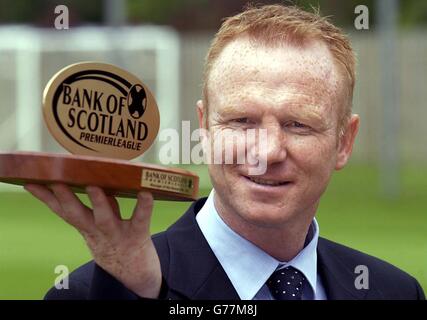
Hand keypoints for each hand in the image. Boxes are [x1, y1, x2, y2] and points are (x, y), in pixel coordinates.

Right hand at [24, 183, 161, 298]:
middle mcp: (98, 232)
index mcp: (87, 228)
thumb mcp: (101, 227)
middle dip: (64, 198)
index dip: (45, 198)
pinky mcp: (138, 235)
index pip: (62, 211)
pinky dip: (143, 206)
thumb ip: (100, 206)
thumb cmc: (117, 244)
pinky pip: (140, 219)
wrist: (136, 275)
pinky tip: (145, 192)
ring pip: (104, 218)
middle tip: (54, 181)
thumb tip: (95, 181)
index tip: (30, 182)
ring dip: (98, 202)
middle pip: (76, 215)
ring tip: (93, 186)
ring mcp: (117, 234)